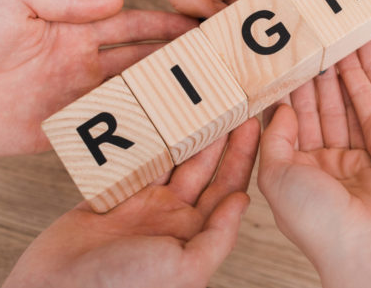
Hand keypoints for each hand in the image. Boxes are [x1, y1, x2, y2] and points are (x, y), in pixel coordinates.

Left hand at [0, 0, 194, 154]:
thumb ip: (68, 2)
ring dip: (161, 98)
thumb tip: (118, 0)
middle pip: (139, 63)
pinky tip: (159, 133)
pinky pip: (103, 135)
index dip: (165, 27)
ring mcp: (71, 101)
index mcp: (72, 32)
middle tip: (211, 65)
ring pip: (129, 99)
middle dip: (174, 62)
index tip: (198, 27)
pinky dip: (132, 134)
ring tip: (198, 101)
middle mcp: (78, 66)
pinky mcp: (57, 134)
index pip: (131, 27)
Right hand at [3, 118, 259, 287]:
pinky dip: (151, 141)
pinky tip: (164, 120)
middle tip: (232, 103)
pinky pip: (140, 161)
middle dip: (222, 137)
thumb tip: (243, 201)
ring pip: (176, 160)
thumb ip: (218, 236)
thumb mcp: (185, 268)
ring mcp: (146, 206)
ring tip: (203, 102)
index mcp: (195, 237)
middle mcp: (175, 220)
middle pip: (207, 169)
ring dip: (190, 133)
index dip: (243, 157)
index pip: (229, 189)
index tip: (253, 123)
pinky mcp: (117, 196)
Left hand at [258, 69, 370, 287]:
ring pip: (334, 113)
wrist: (368, 244)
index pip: (280, 127)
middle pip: (309, 115)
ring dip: (330, 84)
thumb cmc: (318, 222)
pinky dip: (354, 95)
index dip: (279, 97)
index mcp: (288, 173)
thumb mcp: (276, 178)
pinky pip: (358, 118)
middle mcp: (315, 165)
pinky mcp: (370, 156)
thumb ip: (273, 141)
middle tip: (305, 51)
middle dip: (307, 84)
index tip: (278, 67)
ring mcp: (343, 161)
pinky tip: (350, 70)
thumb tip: (281, 110)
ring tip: (326, 53)